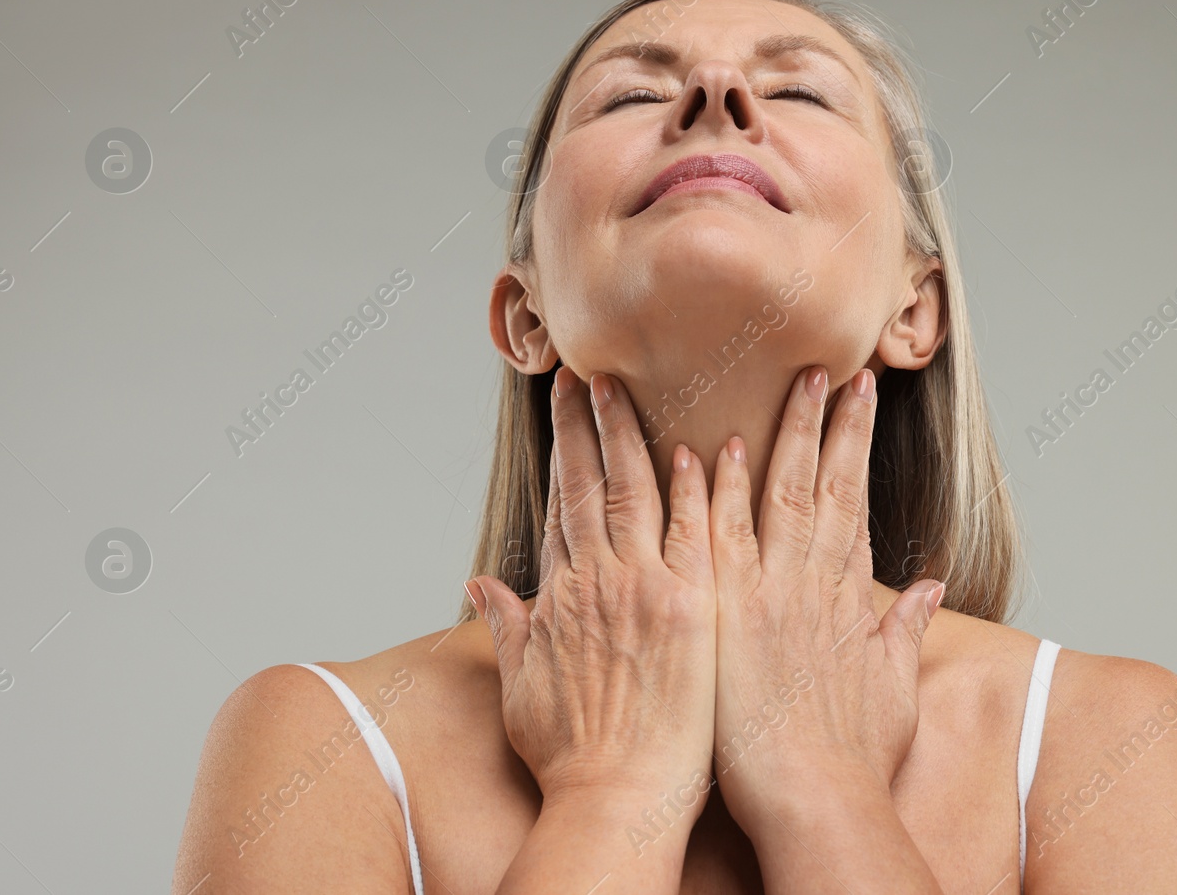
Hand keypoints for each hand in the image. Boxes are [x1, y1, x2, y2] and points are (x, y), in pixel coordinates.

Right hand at [469, 366, 717, 812]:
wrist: (618, 800)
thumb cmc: (573, 755)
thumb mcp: (522, 686)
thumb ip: (506, 626)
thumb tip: (480, 586)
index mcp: (561, 595)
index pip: (561, 505)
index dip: (560, 454)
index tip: (562, 412)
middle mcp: (599, 581)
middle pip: (589, 484)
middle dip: (585, 425)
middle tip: (584, 376)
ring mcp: (647, 588)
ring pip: (637, 492)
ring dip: (630, 435)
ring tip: (625, 388)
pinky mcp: (693, 606)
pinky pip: (696, 531)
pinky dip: (693, 488)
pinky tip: (693, 447)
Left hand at [707, 365, 944, 836]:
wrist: (816, 803)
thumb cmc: (850, 758)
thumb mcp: (891, 689)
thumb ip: (905, 629)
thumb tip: (928, 588)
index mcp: (847, 598)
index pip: (852, 503)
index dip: (853, 447)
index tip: (857, 400)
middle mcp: (813, 584)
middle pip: (823, 484)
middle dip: (828, 422)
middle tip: (828, 368)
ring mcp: (771, 594)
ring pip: (779, 495)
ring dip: (782, 435)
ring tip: (787, 382)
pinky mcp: (729, 613)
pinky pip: (718, 538)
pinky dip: (716, 492)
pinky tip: (708, 447)